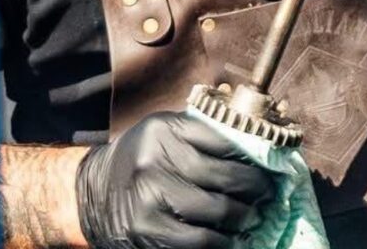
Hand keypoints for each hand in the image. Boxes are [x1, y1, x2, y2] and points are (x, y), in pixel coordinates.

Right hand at [76, 111, 275, 248]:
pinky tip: (232, 239)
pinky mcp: (147, 231)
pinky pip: (199, 242)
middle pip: (223, 177)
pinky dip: (222, 243)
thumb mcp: (164, 134)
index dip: (252, 156)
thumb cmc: (142, 159)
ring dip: (243, 218)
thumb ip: (200, 135)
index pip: (222, 140)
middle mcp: (154, 160)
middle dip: (254, 189)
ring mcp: (149, 197)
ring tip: (253, 217)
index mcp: (163, 129)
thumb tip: (255, 149)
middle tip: (267, 195)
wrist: (96, 193)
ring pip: (216, 212)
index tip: (270, 166)